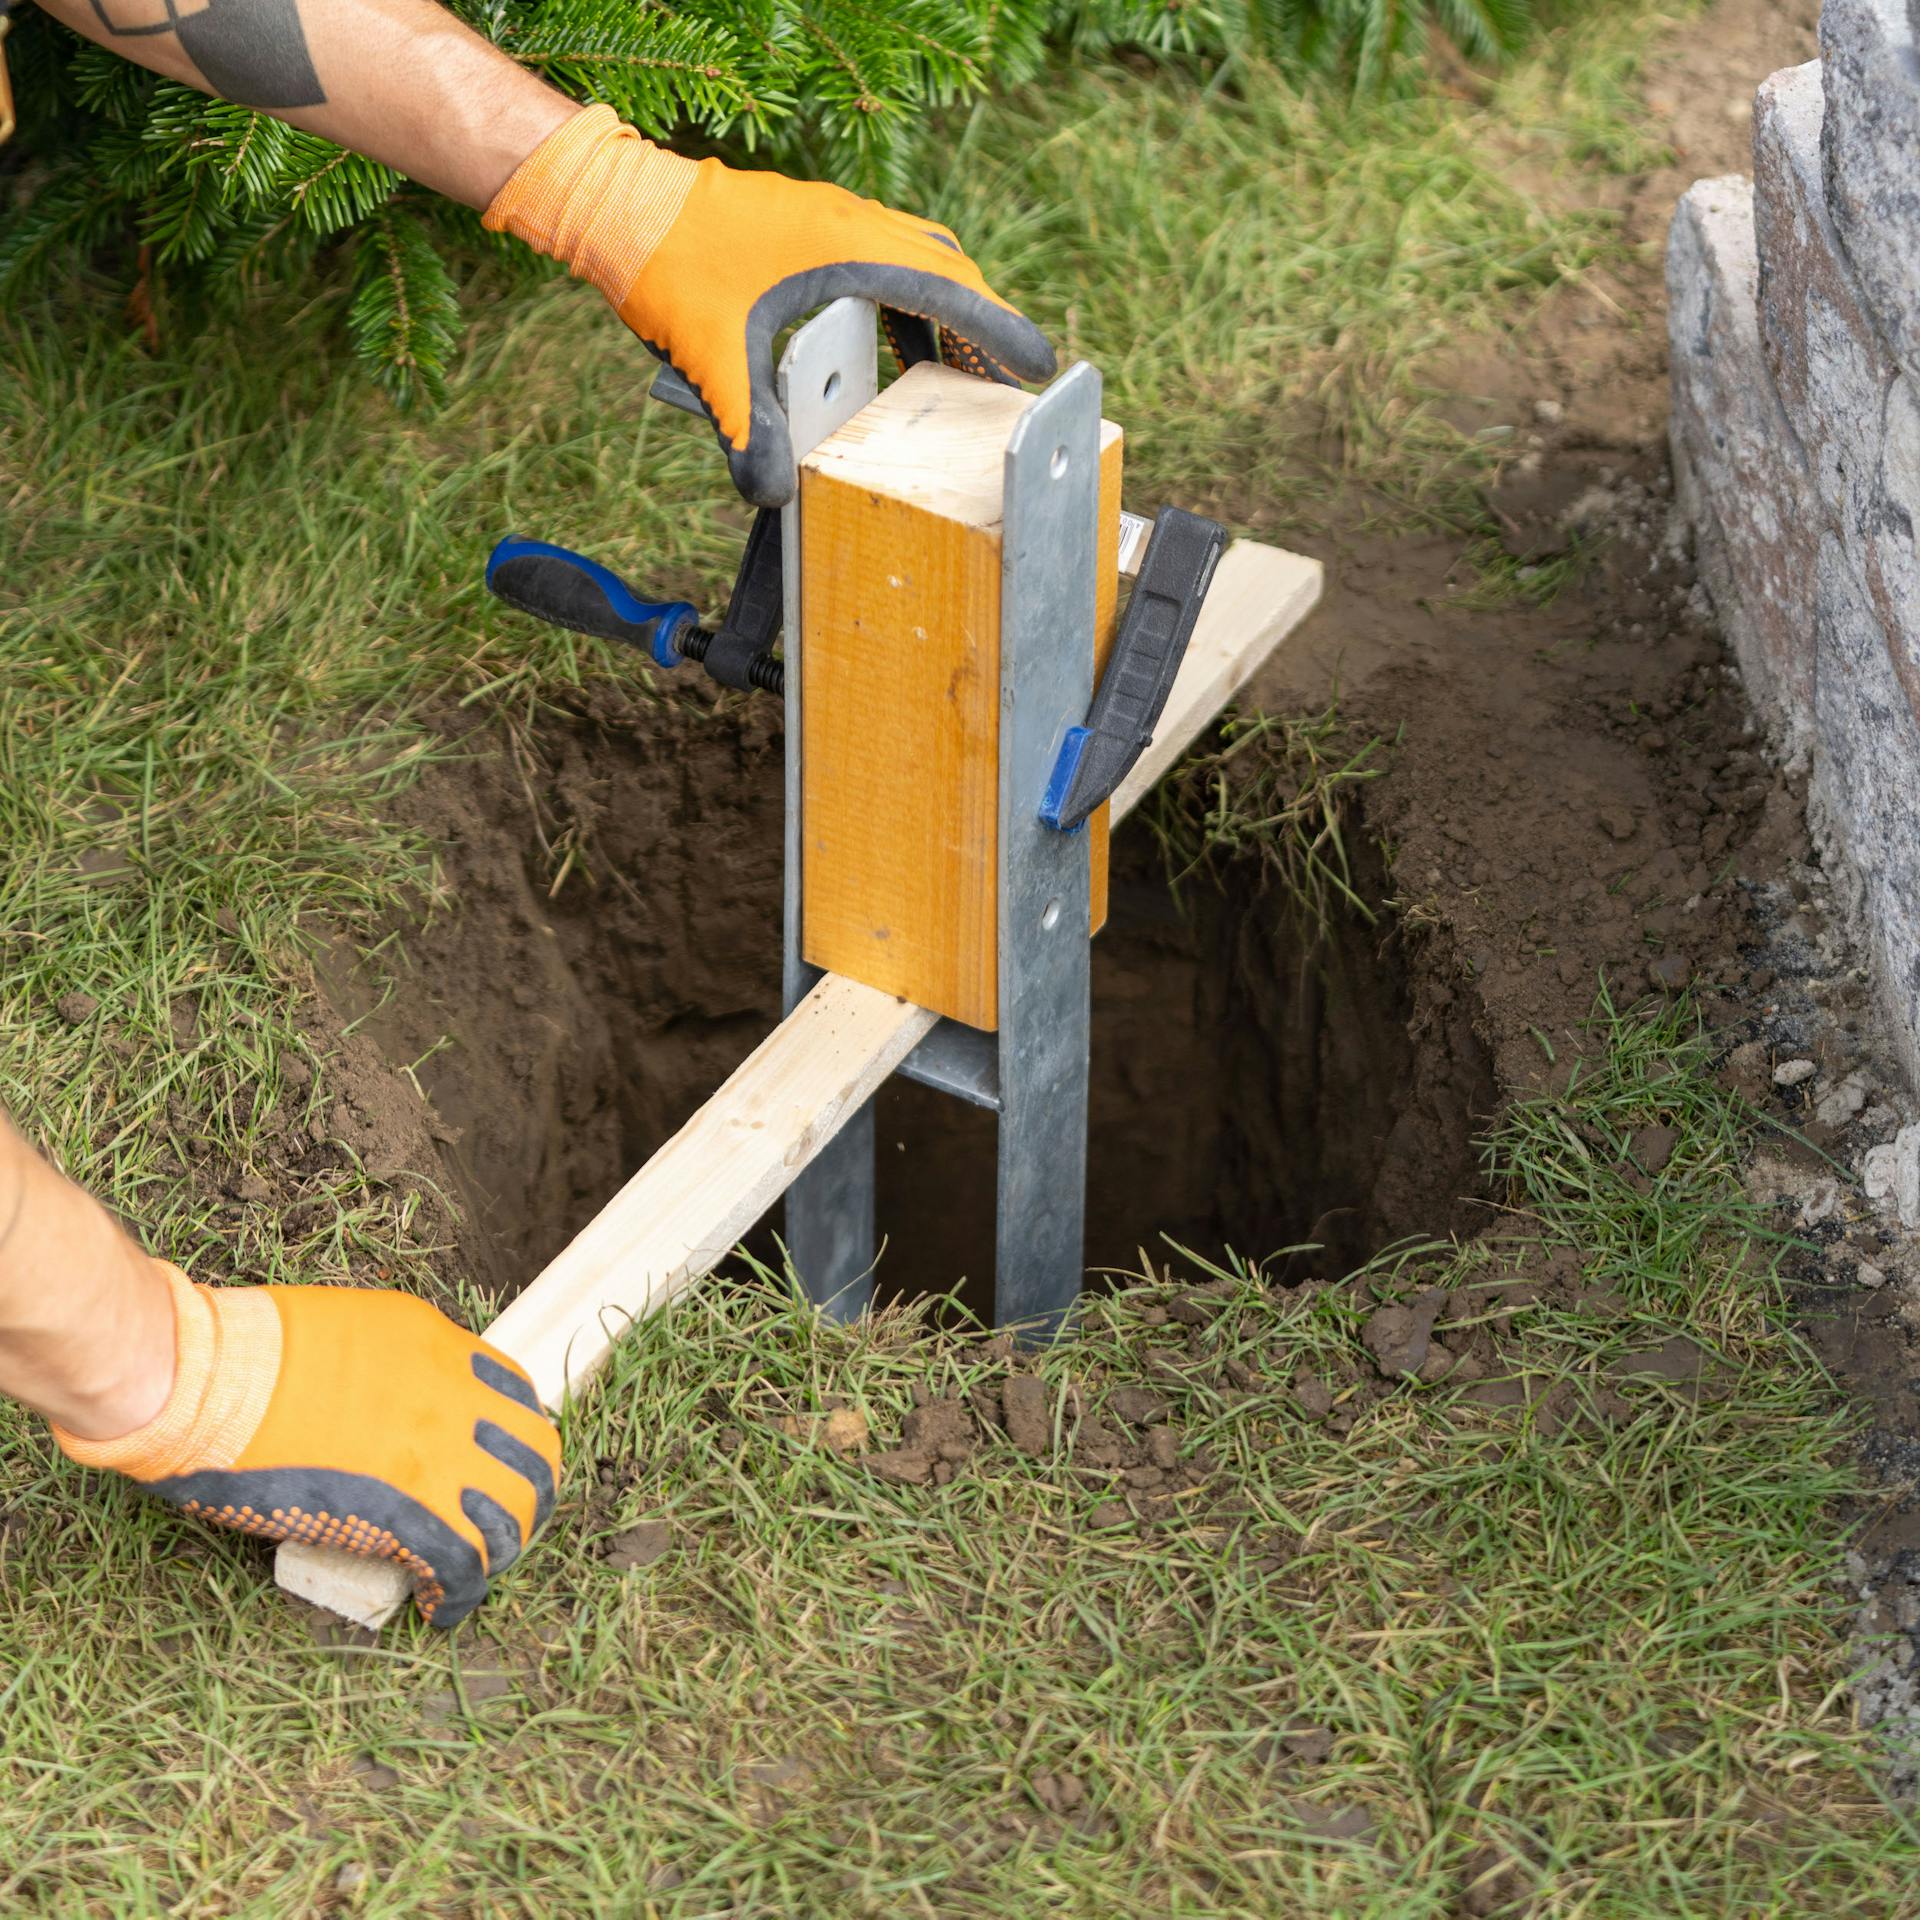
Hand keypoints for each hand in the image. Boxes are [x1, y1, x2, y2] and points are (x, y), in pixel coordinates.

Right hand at [54, 1266, 558, 1627]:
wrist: (214, 1379)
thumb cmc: (253, 1352)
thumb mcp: (354, 1331)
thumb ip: (392, 1362)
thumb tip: (392, 1399)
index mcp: (441, 1349)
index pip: (516, 1397)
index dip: (513, 1439)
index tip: (497, 1464)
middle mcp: (455, 1400)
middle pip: (533, 1456)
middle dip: (526, 1495)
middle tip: (501, 1524)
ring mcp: (437, 1457)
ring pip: (511, 1514)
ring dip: (501, 1547)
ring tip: (476, 1568)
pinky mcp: (405, 1513)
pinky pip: (460, 1564)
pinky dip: (457, 1593)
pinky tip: (439, 1606)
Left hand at [485, 105, 1056, 506]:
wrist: (617, 204)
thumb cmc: (667, 267)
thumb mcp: (712, 361)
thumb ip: (750, 430)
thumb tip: (773, 496)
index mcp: (846, 249)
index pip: (948, 288)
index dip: (999, 329)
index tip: (1039, 365)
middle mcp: (850, 224)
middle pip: (946, 268)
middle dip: (982, 323)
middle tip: (1003, 381)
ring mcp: (830, 219)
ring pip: (915, 258)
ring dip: (942, 311)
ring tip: (958, 371)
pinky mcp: (808, 225)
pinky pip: (880, 258)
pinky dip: (902, 302)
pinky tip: (891, 348)